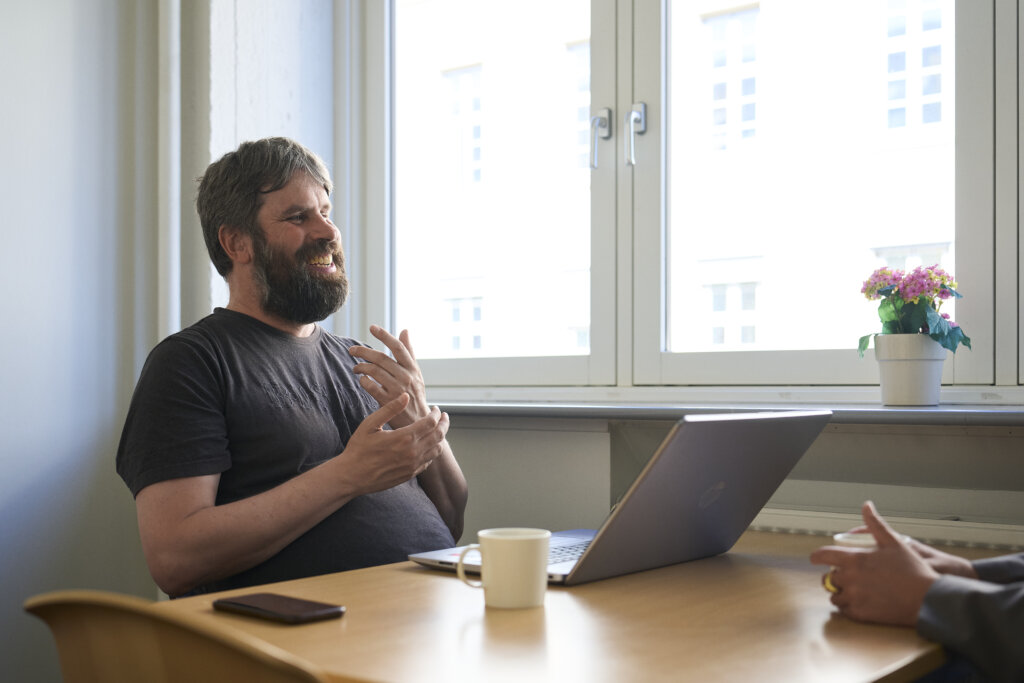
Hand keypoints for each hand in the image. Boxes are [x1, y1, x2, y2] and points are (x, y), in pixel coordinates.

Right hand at [336, 394, 449, 496]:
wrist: (352, 476)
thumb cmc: (359, 448)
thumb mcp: (371, 424)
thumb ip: (390, 409)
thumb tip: (406, 396)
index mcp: (404, 437)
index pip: (431, 422)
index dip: (436, 413)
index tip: (436, 408)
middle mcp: (412, 452)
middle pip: (439, 435)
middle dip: (444, 423)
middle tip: (444, 416)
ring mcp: (413, 465)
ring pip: (436, 449)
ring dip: (441, 437)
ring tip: (439, 429)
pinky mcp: (410, 474)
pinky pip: (428, 461)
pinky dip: (433, 450)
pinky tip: (428, 444)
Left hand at [349, 326, 429, 428]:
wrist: (418, 422)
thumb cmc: (415, 395)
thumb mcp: (416, 373)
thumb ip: (409, 352)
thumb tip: (405, 330)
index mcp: (412, 368)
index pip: (398, 347)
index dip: (384, 335)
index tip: (372, 328)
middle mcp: (406, 377)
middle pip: (381, 358)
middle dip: (364, 352)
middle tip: (352, 350)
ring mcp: (397, 389)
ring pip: (374, 371)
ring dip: (361, 367)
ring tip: (356, 368)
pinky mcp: (388, 402)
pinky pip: (371, 386)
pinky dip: (363, 381)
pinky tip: (361, 380)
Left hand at [809, 501, 939, 625]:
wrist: (928, 600)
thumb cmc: (913, 570)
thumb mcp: (894, 542)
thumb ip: (875, 524)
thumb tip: (866, 505)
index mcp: (855, 560)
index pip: (823, 556)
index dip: (816, 556)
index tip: (814, 558)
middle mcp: (850, 579)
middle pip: (829, 577)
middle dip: (836, 575)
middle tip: (847, 575)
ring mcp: (855, 598)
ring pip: (835, 595)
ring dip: (841, 592)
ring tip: (854, 589)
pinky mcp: (861, 615)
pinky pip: (845, 610)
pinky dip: (849, 606)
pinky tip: (860, 602)